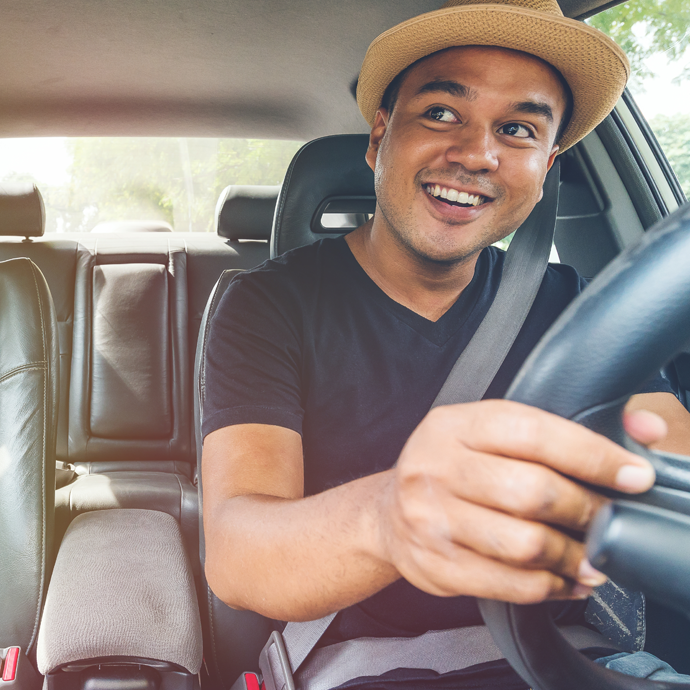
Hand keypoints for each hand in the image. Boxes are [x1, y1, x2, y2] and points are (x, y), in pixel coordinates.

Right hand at [378, 400, 660, 602]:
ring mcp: (430, 519)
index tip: (631, 475)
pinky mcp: (436, 564)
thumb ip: (563, 428)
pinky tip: (565, 579)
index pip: (533, 433)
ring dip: (573, 555)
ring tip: (592, 556)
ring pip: (524, 545)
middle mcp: (436, 467)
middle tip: (608, 519)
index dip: (591, 455)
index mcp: (454, 425)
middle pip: (531, 492)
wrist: (387, 511)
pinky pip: (510, 584)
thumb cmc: (451, 466)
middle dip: (586, 511)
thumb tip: (643, 429)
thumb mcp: (489, 431)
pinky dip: (551, 587)